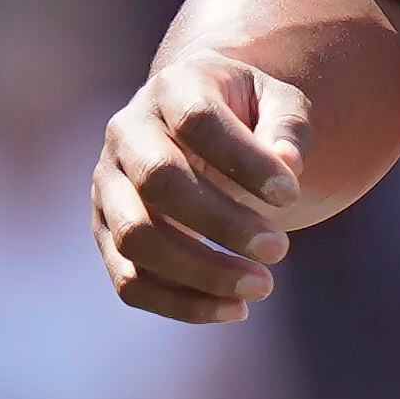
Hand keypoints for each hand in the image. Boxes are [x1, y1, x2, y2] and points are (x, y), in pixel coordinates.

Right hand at [93, 53, 312, 322]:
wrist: (201, 130)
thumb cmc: (248, 117)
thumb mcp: (278, 105)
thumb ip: (287, 128)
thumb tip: (288, 164)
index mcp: (172, 88)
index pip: (198, 120)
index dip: (245, 159)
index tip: (292, 193)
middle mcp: (127, 133)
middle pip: (158, 180)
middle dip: (221, 222)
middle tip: (281, 250)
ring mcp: (108, 185)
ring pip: (135, 237)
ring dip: (200, 271)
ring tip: (264, 287)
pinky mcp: (107, 234)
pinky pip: (129, 281)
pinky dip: (181, 304)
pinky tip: (234, 310)